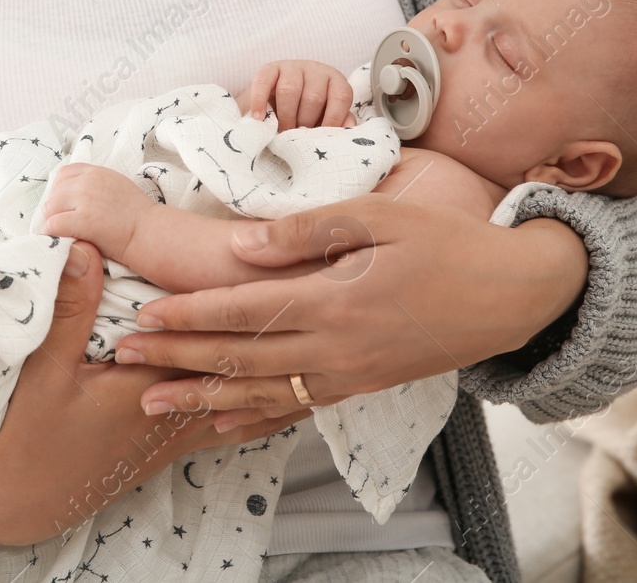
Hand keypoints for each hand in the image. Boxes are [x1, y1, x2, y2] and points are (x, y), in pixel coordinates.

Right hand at [0, 242, 309, 545]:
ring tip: (327, 338)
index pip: (216, 350)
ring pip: (250, 401)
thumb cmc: (27, 436)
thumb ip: (69, 310)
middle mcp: (177, 418)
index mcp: (153, 392)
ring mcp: (178, 436)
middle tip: (325, 297)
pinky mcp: (172, 446)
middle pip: (246, 374)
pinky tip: (288, 388)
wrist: (16, 501)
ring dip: (284, 370)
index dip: (251, 310)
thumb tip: (85, 251)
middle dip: (282, 337)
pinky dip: (266, 401)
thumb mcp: (41, 368)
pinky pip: (234, 421)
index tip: (285, 271)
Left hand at [42, 163, 154, 263]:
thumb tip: (72, 196)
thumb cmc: (136, 216)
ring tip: (63, 235)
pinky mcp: (84, 220)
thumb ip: (95, 185)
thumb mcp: (116, 186)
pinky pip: (54, 225)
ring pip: (50, 209)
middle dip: (55, 210)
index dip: (59, 191)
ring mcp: (86, 199)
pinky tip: (62, 241)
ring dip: (53, 223)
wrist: (151, 232)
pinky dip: (53, 235)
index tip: (65, 207)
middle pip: (54, 193)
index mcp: (97, 172)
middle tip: (63, 226)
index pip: (63, 174)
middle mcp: (89, 182)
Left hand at [108, 194, 588, 428]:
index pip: (244, 311)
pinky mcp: (362, 385)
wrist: (513, 294)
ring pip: (261, 392)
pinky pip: (296, 407)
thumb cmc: (447, 242)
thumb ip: (309, 230)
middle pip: (240, 357)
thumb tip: (241, 244)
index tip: (143, 315)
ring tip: (152, 402)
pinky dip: (253, 416)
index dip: (189, 315)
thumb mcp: (381, 215)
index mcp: (337, 300)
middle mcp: (337, 347)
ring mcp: (350, 374)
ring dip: (202, 396)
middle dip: (178, 358)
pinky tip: (220, 419)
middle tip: (123, 360)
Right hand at [237, 60, 356, 130]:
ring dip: (285, 116)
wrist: (274, 104)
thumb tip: (349, 129)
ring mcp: (292, 67)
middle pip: (314, 96)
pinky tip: (259, 117)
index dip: (333, 119)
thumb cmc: (306, 114)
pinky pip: (264, 82)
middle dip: (304, 122)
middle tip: (297, 139)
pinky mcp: (269, 68)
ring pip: (290, 90)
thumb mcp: (325, 118)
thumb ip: (338, 122)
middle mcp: (316, 70)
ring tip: (281, 132)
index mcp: (335, 81)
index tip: (320, 138)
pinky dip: (260, 101)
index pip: (341, 97)